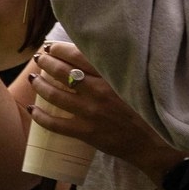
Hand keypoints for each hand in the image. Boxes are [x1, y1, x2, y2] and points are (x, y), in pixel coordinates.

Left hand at [26, 42, 174, 171]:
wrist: (156, 142)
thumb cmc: (148, 110)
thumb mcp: (135, 82)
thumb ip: (114, 71)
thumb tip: (92, 58)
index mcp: (111, 76)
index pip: (78, 56)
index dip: (60, 49)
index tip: (52, 46)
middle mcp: (99, 91)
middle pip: (63, 72)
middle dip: (47, 63)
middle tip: (39, 58)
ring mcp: (90, 112)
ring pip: (55, 95)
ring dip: (40, 85)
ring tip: (34, 79)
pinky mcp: (86, 131)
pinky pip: (55, 123)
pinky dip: (40, 116)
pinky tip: (32, 109)